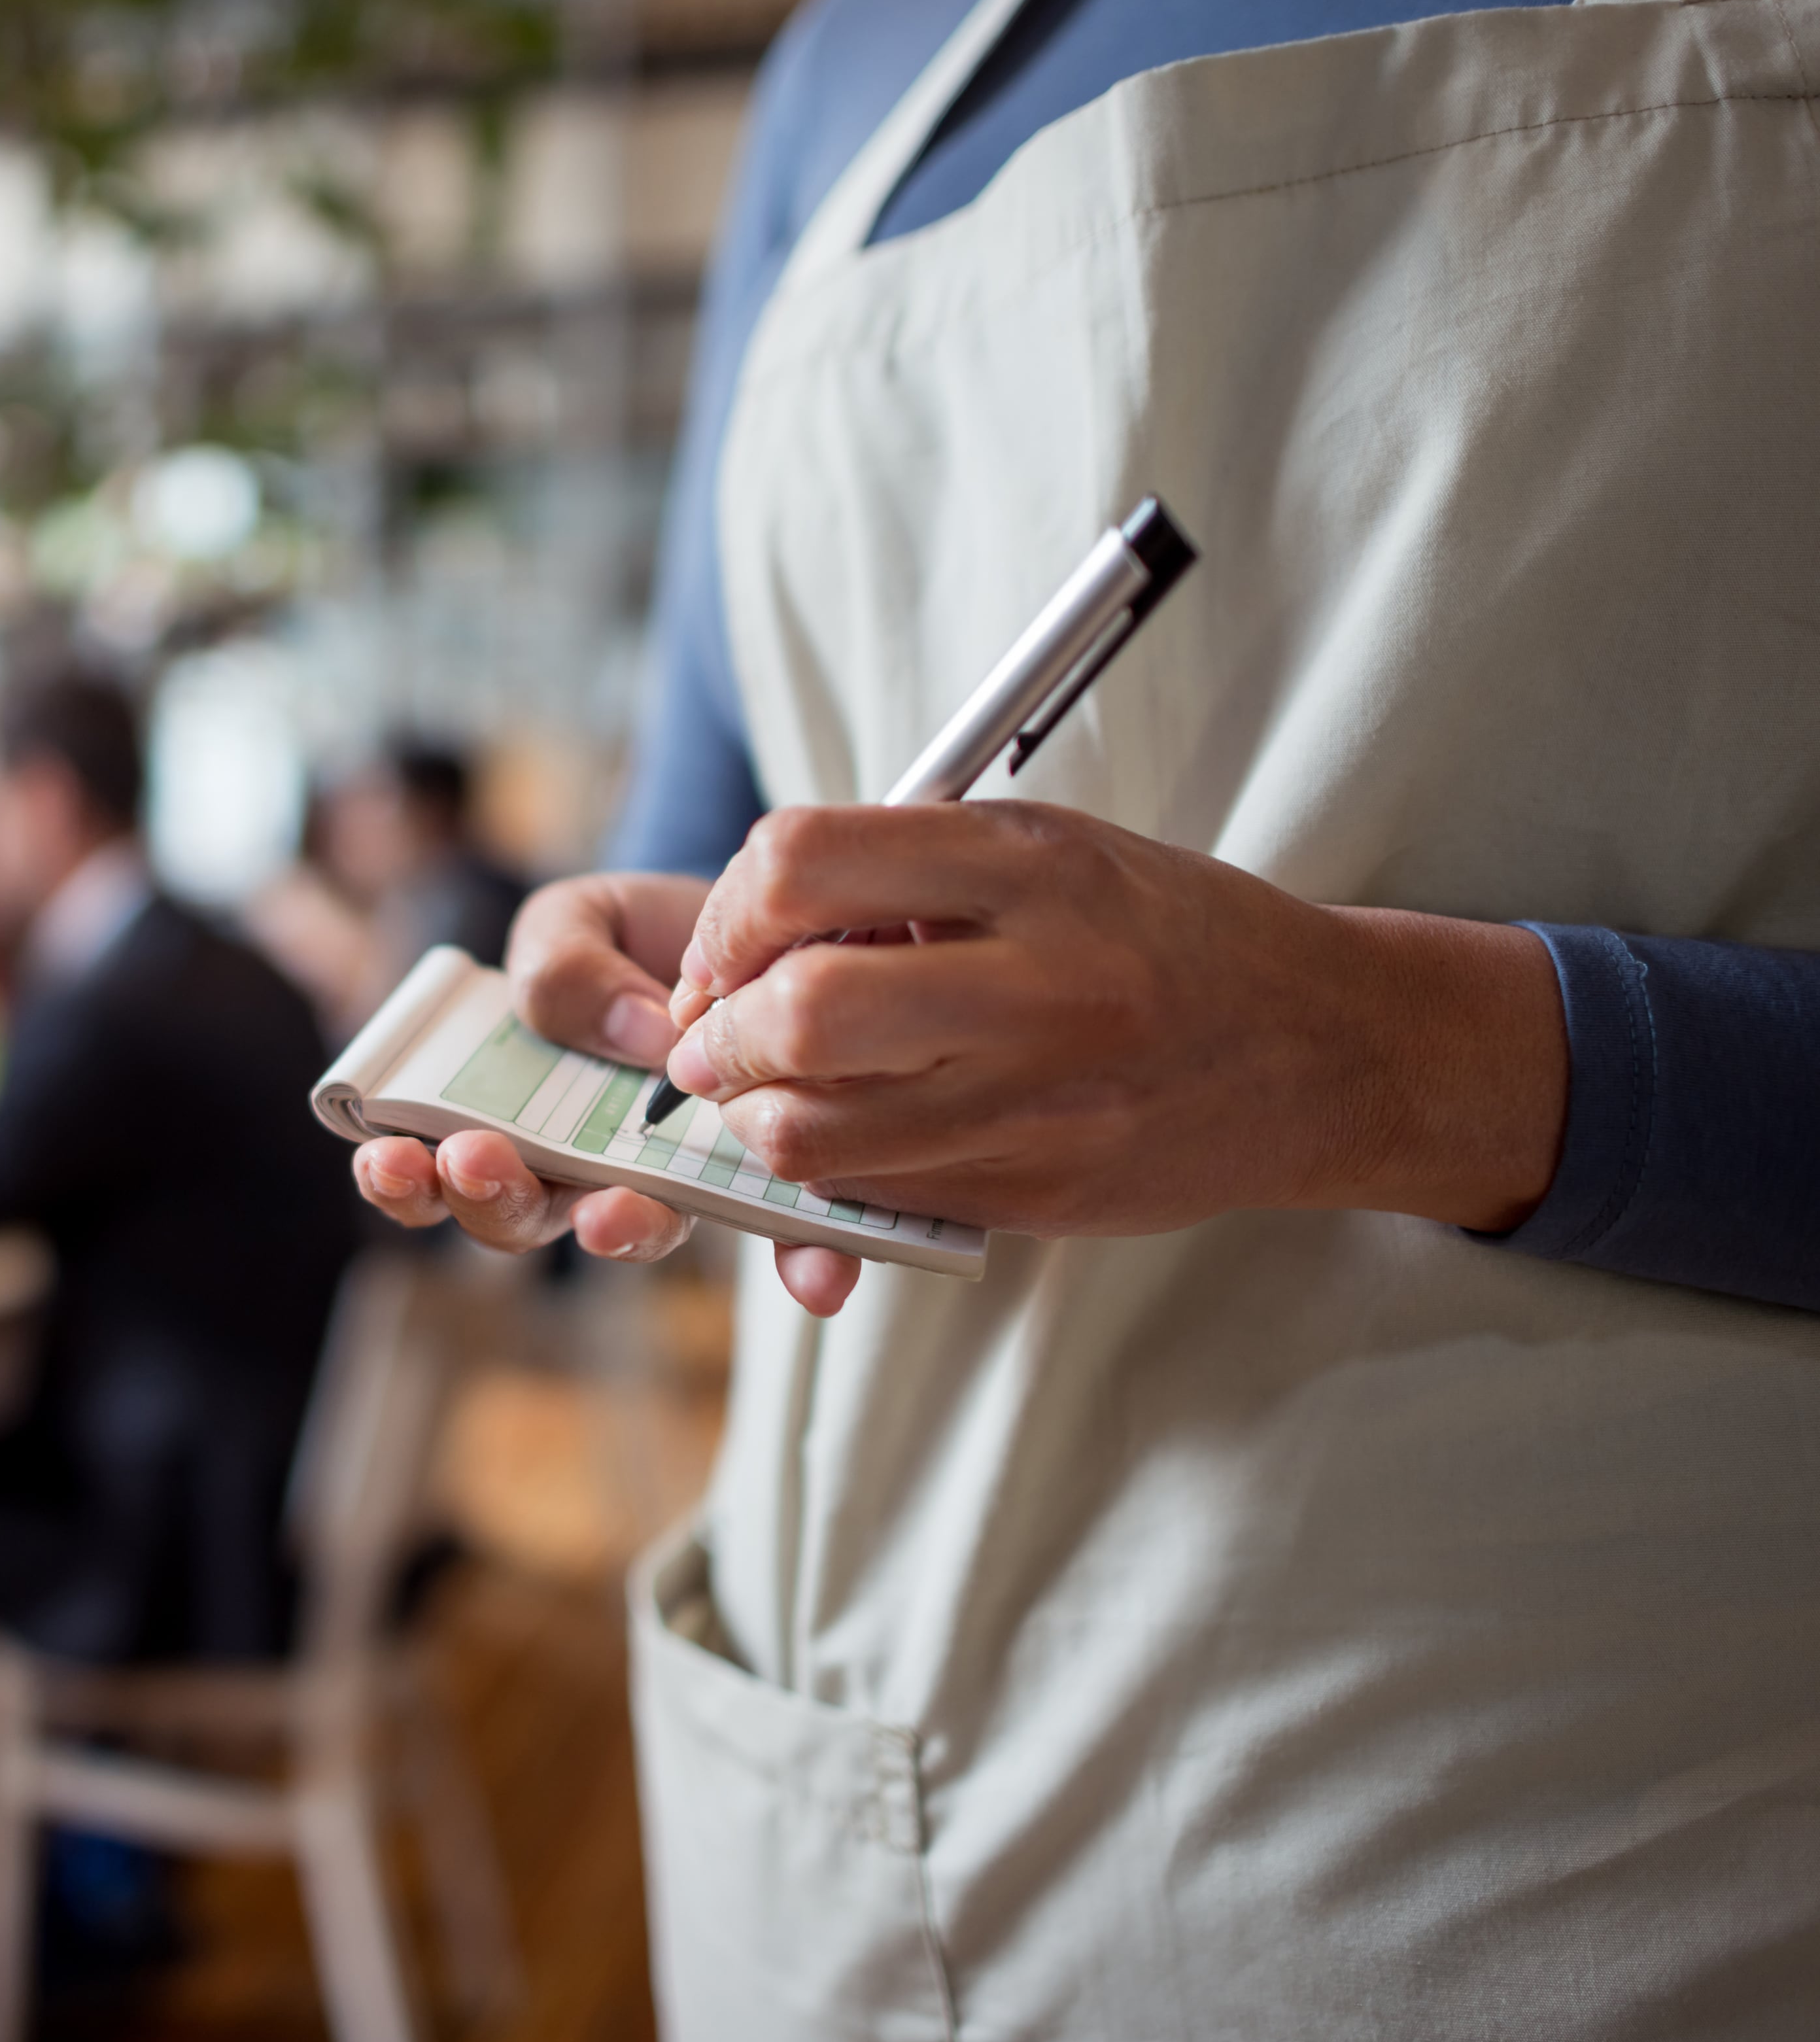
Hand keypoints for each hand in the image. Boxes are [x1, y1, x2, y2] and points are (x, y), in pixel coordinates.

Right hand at [342, 871, 872, 1311]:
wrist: (750, 924)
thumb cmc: (635, 936)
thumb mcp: (578, 920)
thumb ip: (563, 968)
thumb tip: (635, 1033)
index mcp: (504, 1113)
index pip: (432, 1167)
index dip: (401, 1179)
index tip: (392, 1159)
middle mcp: (575, 1168)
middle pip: (514, 1219)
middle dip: (487, 1201)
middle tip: (476, 1162)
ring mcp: (664, 1182)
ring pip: (632, 1232)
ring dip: (616, 1232)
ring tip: (607, 1212)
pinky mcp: (758, 1185)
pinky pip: (778, 1239)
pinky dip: (800, 1261)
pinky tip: (819, 1275)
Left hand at [661, 802, 1567, 1310]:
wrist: (1326, 1046)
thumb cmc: (1163, 933)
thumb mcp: (1049, 852)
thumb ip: (907, 873)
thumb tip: (749, 927)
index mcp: (1029, 863)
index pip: (801, 861)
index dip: (729, 913)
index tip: (728, 945)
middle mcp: (1038, 979)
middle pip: (798, 1010)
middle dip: (721, 1032)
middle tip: (715, 1037)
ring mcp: (1041, 1096)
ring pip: (811, 1130)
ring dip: (751, 1117)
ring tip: (761, 1092)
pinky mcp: (1040, 1185)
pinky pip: (872, 1189)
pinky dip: (820, 1167)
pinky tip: (836, 1134)